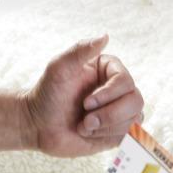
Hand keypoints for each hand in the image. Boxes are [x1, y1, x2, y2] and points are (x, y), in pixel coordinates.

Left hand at [22, 35, 143, 156]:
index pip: (126, 82)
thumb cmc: (46, 93)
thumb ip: (81, 50)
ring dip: (106, 126)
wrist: (37, 125)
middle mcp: (118, 89)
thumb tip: (105, 35)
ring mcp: (120, 110)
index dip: (109, 95)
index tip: (86, 103)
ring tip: (84, 126)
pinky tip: (91, 133)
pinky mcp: (117, 130)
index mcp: (109, 70)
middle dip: (110, 114)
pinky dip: (109, 136)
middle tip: (85, 120)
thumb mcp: (59, 67)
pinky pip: (129, 135)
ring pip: (134, 119)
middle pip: (136, 101)